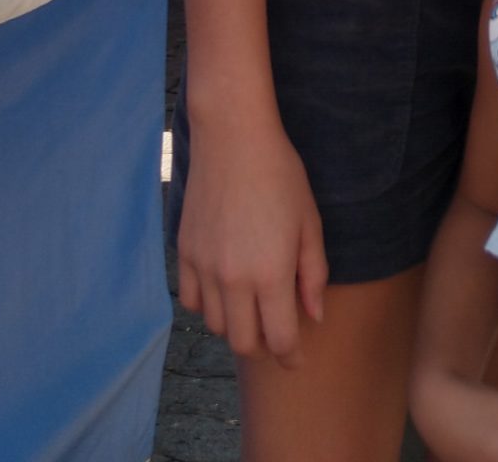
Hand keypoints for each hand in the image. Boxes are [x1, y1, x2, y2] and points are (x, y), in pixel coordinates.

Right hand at [174, 117, 326, 366]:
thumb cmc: (281, 175)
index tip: (297, 359)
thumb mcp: (310, 223)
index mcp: (270, 274)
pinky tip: (224, 288)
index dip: (291, 357)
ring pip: (215, 325)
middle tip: (276, 331)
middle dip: (263, 346)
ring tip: (252, 306)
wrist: (232, 137)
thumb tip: (314, 315)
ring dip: (235, 325)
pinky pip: (192, 300)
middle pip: (243, 342)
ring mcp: (204, 267)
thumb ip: (313, 275)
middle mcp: (233, 278)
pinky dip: (208, 305)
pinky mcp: (183, 253)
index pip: (279, 339)